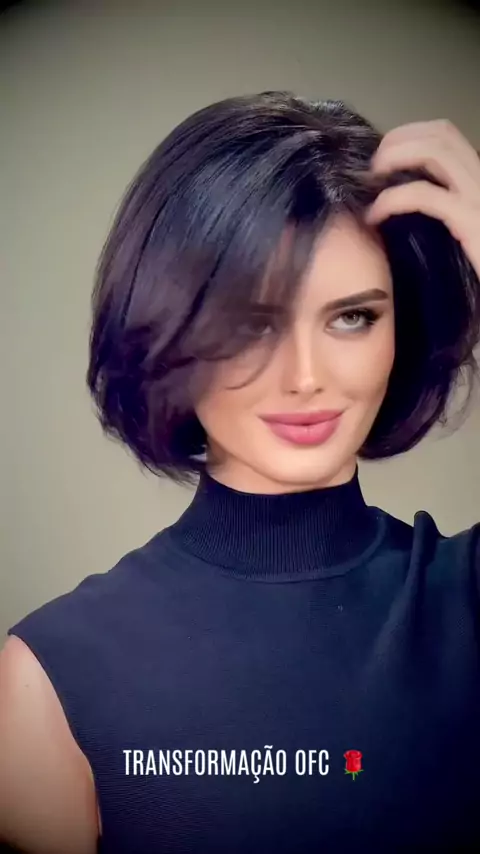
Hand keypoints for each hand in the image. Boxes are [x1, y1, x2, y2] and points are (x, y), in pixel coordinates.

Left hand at [365, 120, 479, 278]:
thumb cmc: (476, 274)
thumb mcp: (460, 233)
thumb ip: (439, 213)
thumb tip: (395, 204)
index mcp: (479, 182)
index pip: (447, 136)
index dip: (410, 136)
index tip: (382, 157)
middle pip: (441, 132)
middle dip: (398, 139)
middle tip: (371, 166)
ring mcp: (479, 198)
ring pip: (436, 149)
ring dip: (394, 156)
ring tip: (371, 180)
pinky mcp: (471, 221)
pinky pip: (425, 195)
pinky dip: (392, 198)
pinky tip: (375, 215)